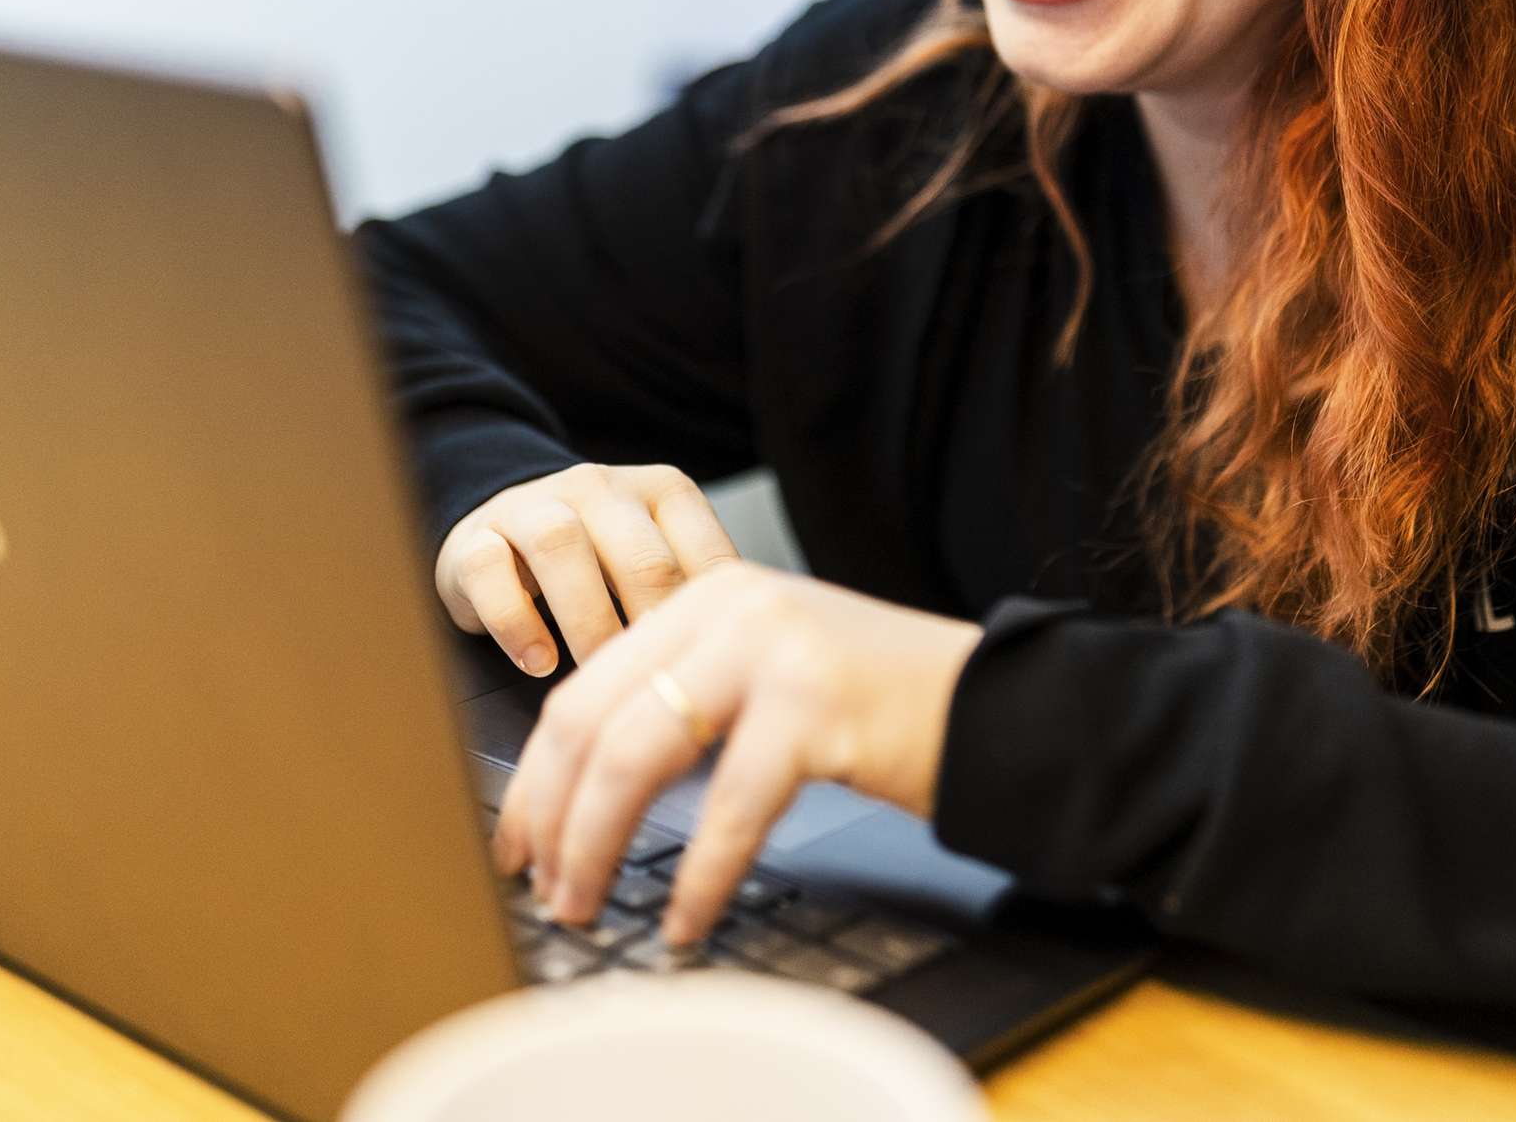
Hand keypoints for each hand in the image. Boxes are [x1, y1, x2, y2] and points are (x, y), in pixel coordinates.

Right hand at [434, 463, 739, 674]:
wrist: (504, 528)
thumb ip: (692, 598)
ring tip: (597, 673)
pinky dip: (516, 622)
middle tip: (659, 688)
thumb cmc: (599, 563)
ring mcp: (532, 506)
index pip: (703, 551)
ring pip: (562, 547)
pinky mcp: (474, 538)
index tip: (712, 672)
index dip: (712, 621)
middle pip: (639, 554)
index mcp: (660, 492)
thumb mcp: (654, 566)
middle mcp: (599, 487)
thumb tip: (741, 665)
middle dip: (653, 629)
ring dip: (587, 621)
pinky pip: (490, 570)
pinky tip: (539, 663)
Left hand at [487, 562, 982, 949]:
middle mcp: (729, 607)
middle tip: (541, 888)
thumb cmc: (882, 706)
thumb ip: (686, 701)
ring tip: (587, 904)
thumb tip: (584, 793)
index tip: (517, 842)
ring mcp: (772, 648)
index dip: (537, 778)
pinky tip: (685, 919)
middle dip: (551, 817)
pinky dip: (699, 875)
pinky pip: (730, 805)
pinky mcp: (816, 703)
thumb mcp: (765, 675)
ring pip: (638, 755)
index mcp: (705, 597)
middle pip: (592, 718)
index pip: (585, 687)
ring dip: (597, 845)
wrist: (998, 701)